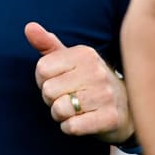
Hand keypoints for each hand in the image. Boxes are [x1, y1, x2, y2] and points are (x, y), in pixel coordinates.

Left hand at [25, 21, 133, 142]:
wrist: (125, 109)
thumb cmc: (90, 82)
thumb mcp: (70, 60)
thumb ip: (47, 44)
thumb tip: (29, 27)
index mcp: (85, 54)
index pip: (42, 69)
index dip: (44, 80)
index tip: (60, 82)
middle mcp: (97, 71)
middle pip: (48, 90)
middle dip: (52, 100)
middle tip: (68, 98)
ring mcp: (105, 94)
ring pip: (59, 109)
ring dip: (61, 115)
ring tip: (75, 110)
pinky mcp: (110, 118)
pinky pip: (72, 127)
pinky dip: (70, 127)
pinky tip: (82, 122)